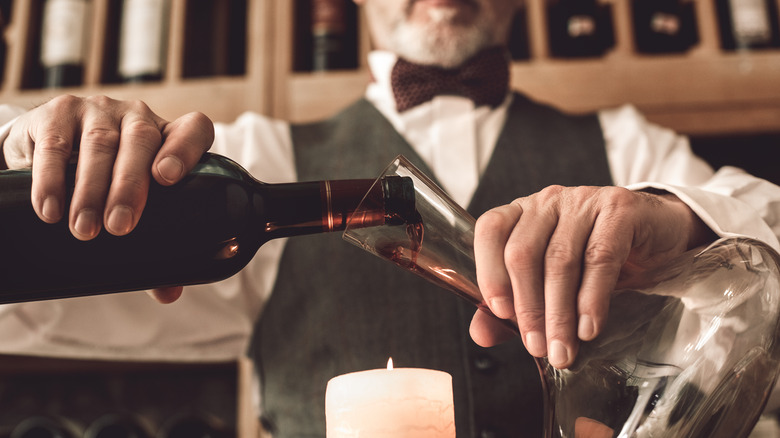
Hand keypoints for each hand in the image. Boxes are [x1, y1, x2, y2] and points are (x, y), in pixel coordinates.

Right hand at [2, 95, 213, 303]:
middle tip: (120, 227)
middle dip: (130, 186)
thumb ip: (151, 244)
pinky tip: (51, 209)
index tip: (169, 178)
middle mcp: (137, 117)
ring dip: (91, 190)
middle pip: (141, 142)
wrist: (42, 148)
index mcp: (167, 137)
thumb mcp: (129, 205)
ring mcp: (98, 110)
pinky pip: (56, 144)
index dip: (186, 149)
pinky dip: (52, 179)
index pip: (193, 129)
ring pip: (99, 144)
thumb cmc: (102, 181)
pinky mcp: (57, 112)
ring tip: (85, 230)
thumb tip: (169, 292)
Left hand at [470, 185, 713, 368]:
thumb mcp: (554, 283)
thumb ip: (514, 308)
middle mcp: (547, 202)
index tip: (500, 314)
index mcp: (523, 214)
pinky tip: (589, 327)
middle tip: (538, 348)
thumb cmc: (601, 260)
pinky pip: (600, 257)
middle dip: (528, 308)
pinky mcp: (620, 208)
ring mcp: (583, 201)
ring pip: (560, 260)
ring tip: (563, 349)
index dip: (489, 271)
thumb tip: (480, 334)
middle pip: (523, 253)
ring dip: (559, 313)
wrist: (660, 238)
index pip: (491, 231)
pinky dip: (592, 299)